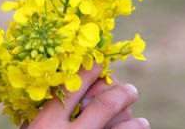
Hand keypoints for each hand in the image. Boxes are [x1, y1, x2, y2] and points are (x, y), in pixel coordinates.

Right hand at [21, 65, 149, 128]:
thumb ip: (44, 115)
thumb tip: (64, 87)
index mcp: (46, 126)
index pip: (71, 88)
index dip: (89, 71)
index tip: (100, 62)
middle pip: (103, 106)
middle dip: (121, 93)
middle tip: (130, 90)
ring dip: (134, 123)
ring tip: (140, 121)